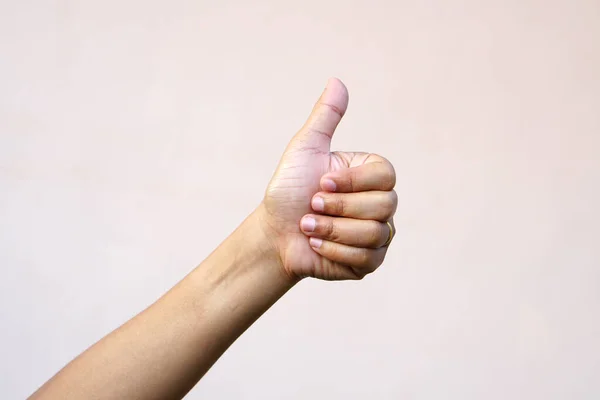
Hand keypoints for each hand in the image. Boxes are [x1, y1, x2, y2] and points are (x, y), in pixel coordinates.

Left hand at [258, 78, 396, 280]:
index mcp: (371, 176)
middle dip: (339, 208)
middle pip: (384, 206)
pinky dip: (335, 252)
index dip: (352, 182)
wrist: (274, 232)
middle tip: (311, 206)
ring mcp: (378, 234)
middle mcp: (381, 204)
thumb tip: (337, 80)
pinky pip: (367, 258)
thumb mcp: (305, 149)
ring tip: (308, 227)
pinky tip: (316, 245)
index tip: (321, 182)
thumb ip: (325, 118)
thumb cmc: (289, 189)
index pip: (386, 175)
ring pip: (375, 233)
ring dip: (332, 231)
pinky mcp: (370, 261)